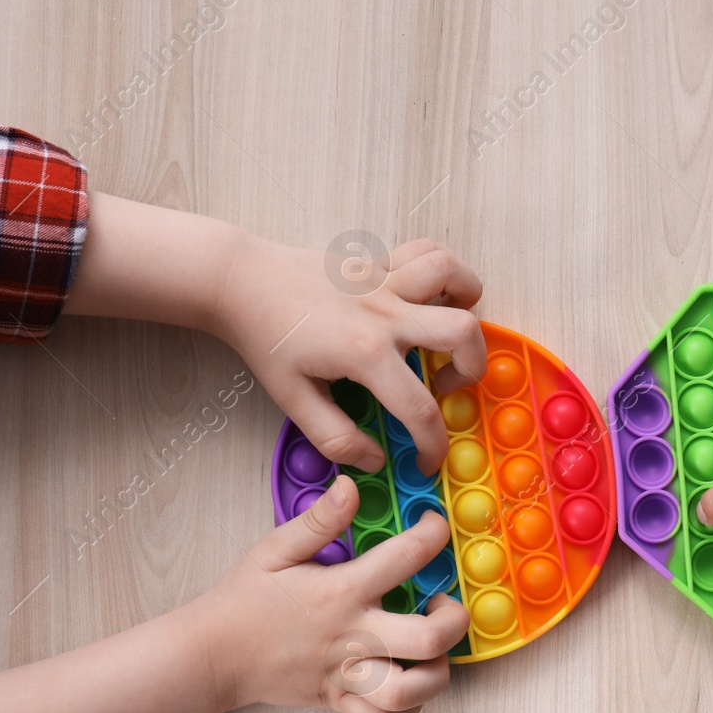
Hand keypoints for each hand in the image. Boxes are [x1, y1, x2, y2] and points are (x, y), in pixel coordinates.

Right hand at [194, 476, 469, 712]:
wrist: (214, 654)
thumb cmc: (245, 599)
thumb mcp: (275, 549)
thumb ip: (318, 520)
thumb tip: (350, 486)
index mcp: (341, 592)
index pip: (406, 557)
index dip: (432, 533)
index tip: (433, 526)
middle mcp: (352, 637)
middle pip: (428, 640)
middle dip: (454, 620)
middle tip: (445, 604)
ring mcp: (347, 676)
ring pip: (411, 691)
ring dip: (436, 673)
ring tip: (433, 650)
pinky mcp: (338, 702)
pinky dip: (408, 708)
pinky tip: (410, 682)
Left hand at [214, 235, 486, 474]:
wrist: (241, 281)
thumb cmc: (265, 336)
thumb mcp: (292, 399)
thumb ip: (335, 438)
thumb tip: (374, 459)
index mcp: (365, 353)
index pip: (420, 409)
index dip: (432, 444)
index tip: (427, 459)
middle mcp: (385, 313)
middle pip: (463, 332)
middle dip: (471, 367)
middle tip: (445, 384)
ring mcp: (385, 282)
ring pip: (454, 276)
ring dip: (467, 304)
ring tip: (451, 329)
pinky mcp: (378, 262)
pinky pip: (427, 253)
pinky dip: (444, 271)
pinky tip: (433, 294)